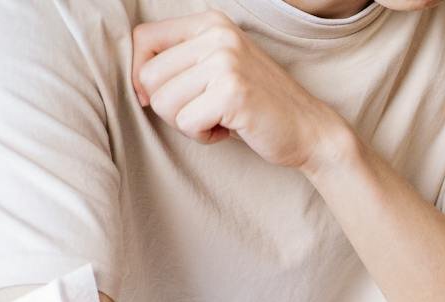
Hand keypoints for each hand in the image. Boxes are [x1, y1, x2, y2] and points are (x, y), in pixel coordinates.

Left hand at [132, 11, 349, 171]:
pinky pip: (186, 122)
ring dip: (186, 123)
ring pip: (163, 102)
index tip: (163, 96)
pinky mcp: (232, 92)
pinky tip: (228, 130)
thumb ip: (181, 61)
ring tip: (217, 120)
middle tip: (203, 113)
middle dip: (169, 106)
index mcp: (211, 23)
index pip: (144, 39)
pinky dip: (202, 136)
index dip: (143, 74)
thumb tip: (135, 80)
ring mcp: (226, 62)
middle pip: (149, 76)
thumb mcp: (218, 68)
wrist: (310, 130)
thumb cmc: (257, 105)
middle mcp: (218, 35)